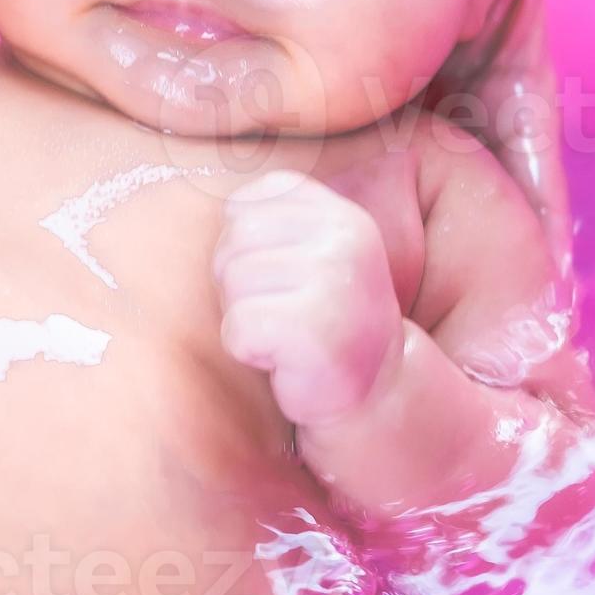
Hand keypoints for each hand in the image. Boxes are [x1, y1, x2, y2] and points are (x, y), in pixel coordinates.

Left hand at [213, 172, 402, 436]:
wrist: (374, 390)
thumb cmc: (324, 319)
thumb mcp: (313, 254)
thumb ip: (273, 220)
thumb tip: (221, 208)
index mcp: (340, 214)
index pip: (245, 204)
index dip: (244, 247)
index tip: (281, 279)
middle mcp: (344, 239)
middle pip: (232, 241)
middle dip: (238, 283)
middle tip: (280, 314)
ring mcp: (334, 281)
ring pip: (232, 282)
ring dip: (245, 318)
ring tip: (284, 335)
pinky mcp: (315, 328)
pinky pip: (237, 327)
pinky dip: (247, 350)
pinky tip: (282, 358)